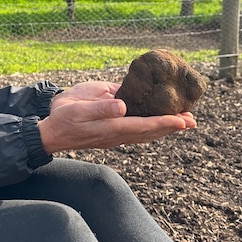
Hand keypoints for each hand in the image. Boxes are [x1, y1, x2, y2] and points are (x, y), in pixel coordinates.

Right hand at [39, 81, 196, 153]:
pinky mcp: (111, 133)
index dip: (165, 122)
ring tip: (182, 122)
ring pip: (146, 133)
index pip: (145, 125)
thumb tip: (123, 106)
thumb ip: (100, 108)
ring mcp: (115, 135)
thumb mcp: (78, 108)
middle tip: (192, 121)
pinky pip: (137, 131)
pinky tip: (157, 122)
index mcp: (111, 127)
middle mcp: (117, 134)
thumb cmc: (62, 117)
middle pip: (150, 132)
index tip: (183, 119)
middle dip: (172, 126)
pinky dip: (151, 127)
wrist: (49, 131)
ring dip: (165, 128)